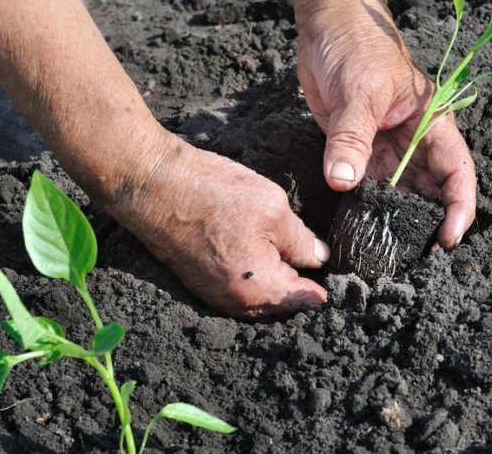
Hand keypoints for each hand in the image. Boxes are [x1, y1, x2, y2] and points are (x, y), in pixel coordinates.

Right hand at [107, 134, 328, 318]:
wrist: (150, 183)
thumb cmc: (211, 192)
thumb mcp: (272, 208)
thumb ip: (302, 240)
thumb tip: (320, 258)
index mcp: (258, 288)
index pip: (305, 301)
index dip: (327, 287)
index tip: (342, 276)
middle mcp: (235, 302)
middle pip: (283, 306)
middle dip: (303, 289)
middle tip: (322, 264)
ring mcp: (214, 295)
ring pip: (261, 300)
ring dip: (280, 284)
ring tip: (296, 259)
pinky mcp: (201, 282)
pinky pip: (240, 291)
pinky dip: (257, 279)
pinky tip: (266, 255)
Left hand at [296, 0, 476, 247]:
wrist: (327, 23)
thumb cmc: (356, 45)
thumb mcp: (358, 91)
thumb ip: (351, 138)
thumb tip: (343, 182)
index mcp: (433, 121)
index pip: (458, 172)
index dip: (459, 208)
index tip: (447, 239)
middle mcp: (415, 140)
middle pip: (432, 191)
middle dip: (427, 222)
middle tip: (410, 256)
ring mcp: (388, 147)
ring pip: (400, 193)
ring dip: (395, 218)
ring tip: (385, 249)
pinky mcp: (361, 149)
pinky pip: (368, 185)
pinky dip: (366, 206)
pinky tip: (359, 227)